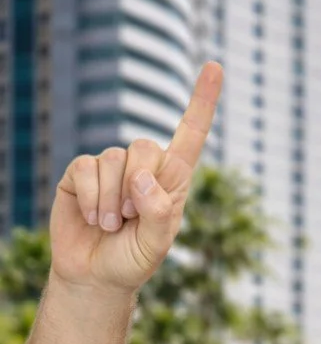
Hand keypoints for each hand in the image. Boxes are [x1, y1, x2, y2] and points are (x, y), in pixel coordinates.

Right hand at [49, 61, 223, 296]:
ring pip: (113, 160)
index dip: (202, 102)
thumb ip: (159, 215)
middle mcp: (143, 167)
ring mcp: (111, 167)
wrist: (95, 276)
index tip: (215, 67)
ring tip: (112, 226)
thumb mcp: (156, 247)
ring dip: (112, 202)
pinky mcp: (81, 172)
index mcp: (172, 181)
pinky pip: (85, 169)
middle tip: (130, 220)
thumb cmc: (132, 260)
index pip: (190, 135)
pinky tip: (93, 219)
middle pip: (144, 146)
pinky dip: (91, 199)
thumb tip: (142, 177)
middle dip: (137, 185)